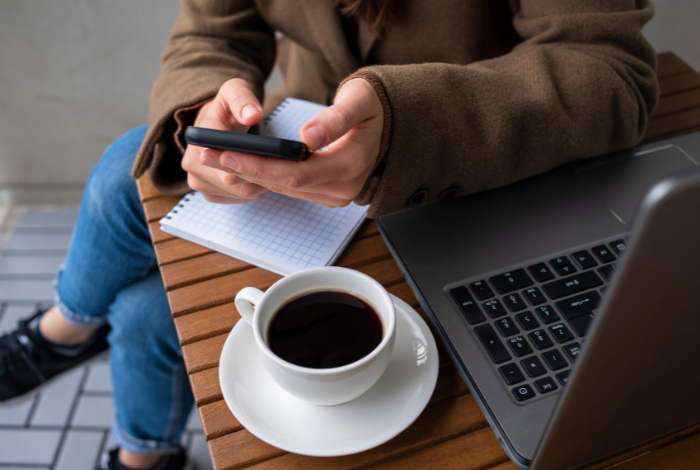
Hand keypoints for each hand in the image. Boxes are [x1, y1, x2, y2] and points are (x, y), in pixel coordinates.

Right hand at [181, 78, 269, 203]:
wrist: (215, 122)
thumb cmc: (227, 106)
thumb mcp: (234, 91)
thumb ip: (243, 99)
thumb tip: (253, 115)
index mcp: (198, 142)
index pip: (229, 164)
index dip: (255, 163)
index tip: (277, 157)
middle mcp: (192, 166)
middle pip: (237, 183)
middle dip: (263, 175)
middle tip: (286, 165)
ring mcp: (199, 183)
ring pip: (241, 193)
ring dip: (262, 184)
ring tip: (277, 168)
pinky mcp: (211, 193)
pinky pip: (239, 199)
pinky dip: (256, 191)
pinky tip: (266, 177)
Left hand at [200, 78, 383, 206]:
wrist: (386, 123)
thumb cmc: (370, 106)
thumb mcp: (358, 100)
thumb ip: (335, 118)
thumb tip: (308, 138)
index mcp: (352, 164)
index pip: (296, 172)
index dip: (259, 165)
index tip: (227, 152)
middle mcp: (344, 188)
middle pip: (286, 184)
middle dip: (245, 169)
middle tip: (209, 154)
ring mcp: (336, 195)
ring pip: (285, 189)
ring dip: (250, 175)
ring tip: (215, 158)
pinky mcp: (327, 195)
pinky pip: (291, 188)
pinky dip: (265, 177)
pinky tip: (240, 164)